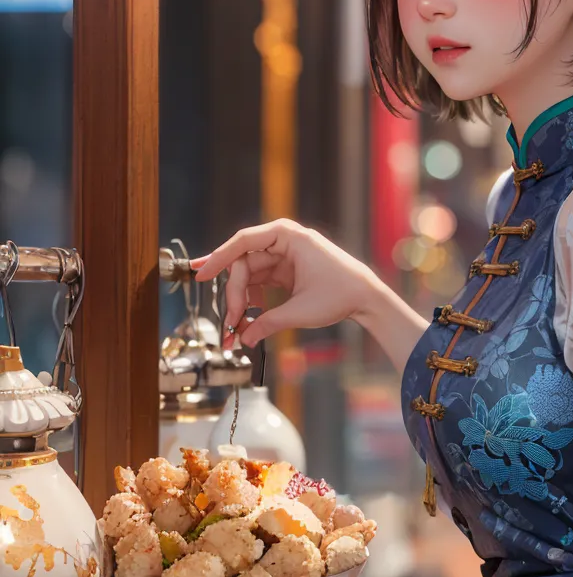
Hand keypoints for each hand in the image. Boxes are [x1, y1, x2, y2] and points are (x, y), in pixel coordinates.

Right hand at [192, 220, 378, 347]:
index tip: (200, 274)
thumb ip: (267, 323)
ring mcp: (285, 256)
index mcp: (289, 237)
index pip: (244, 241)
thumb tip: (242, 339)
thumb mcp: (300, 311)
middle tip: (228, 321)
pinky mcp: (287, 270)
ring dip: (240, 299)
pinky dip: (252, 299)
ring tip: (235, 325)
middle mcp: (285, 241)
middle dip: (233, 293)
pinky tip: (247, 318)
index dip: (218, 258)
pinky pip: (260, 281)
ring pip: (249, 275)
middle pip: (244, 264)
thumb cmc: (341, 294)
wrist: (367, 298)